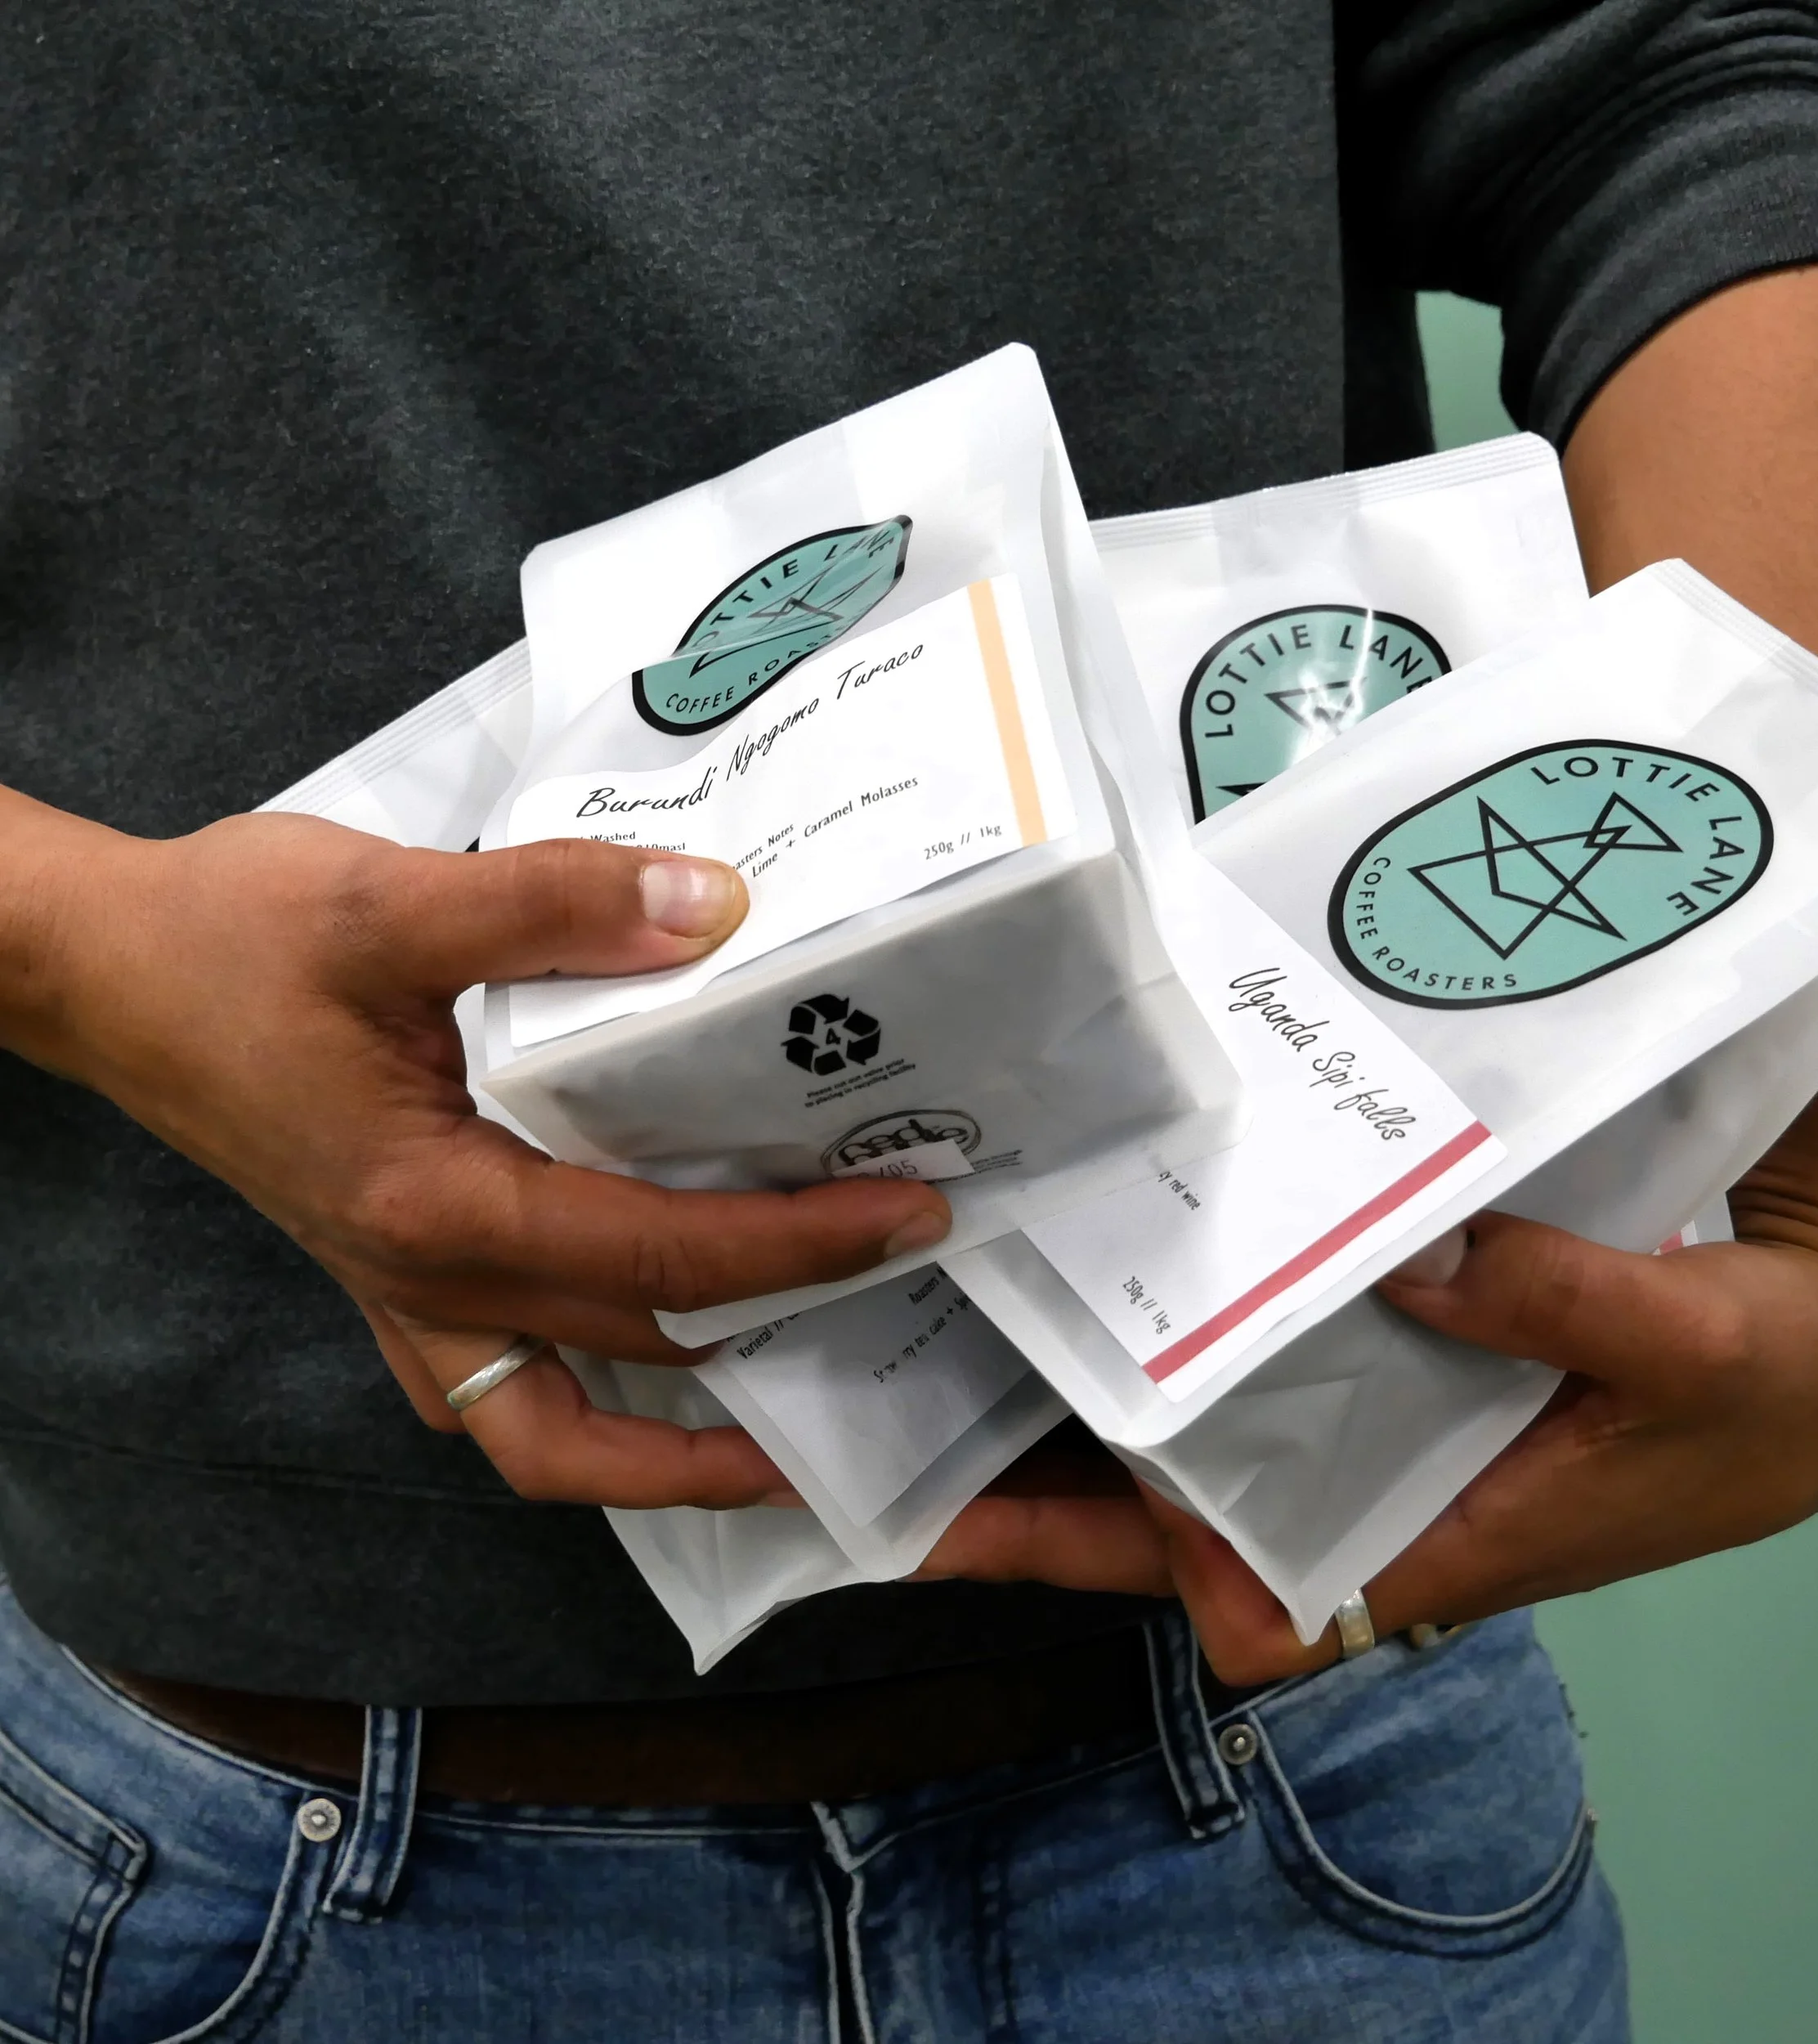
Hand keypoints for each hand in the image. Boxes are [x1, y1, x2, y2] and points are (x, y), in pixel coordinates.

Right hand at [1, 798, 951, 1506]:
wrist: (101, 975)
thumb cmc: (225, 941)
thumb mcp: (389, 901)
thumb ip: (555, 904)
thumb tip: (717, 908)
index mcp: (440, 1206)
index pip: (662, 1250)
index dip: (798, 1242)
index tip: (908, 1214)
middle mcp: (429, 1284)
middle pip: (642, 1346)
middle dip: (783, 1335)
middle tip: (901, 1296)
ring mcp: (407, 1301)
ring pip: (562, 1435)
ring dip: (680, 1450)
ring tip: (794, 1436)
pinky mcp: (396, 1283)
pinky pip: (504, 1399)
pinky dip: (592, 1414)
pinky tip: (657, 1383)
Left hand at [923, 1009, 1817, 1684]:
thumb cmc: (1773, 1384)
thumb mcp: (1691, 1344)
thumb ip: (1565, 1307)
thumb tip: (1410, 1258)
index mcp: (1438, 1536)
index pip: (1239, 1593)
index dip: (1113, 1563)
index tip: (987, 1505)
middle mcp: (1384, 1490)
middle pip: (1177, 1516)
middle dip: (1046, 1486)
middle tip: (902, 1415)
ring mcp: (1387, 1423)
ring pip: (1210, 1431)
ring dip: (1105, 1397)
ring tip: (979, 1315)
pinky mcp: (1411, 1358)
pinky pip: (1275, 1354)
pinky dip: (1208, 1320)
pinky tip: (1143, 1245)